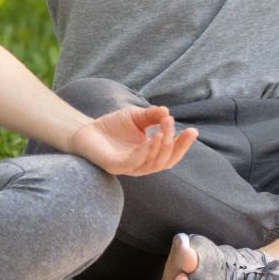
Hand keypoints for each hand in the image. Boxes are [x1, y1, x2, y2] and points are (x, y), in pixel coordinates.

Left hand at [67, 105, 198, 177]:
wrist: (85, 129)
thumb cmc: (112, 126)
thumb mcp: (136, 117)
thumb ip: (152, 116)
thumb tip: (167, 112)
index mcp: (148, 156)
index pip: (170, 155)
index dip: (182, 145)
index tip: (193, 131)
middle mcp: (140, 165)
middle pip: (164, 162)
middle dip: (174, 146)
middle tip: (176, 126)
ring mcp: (127, 167)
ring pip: (151, 165)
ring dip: (160, 149)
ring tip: (164, 132)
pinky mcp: (113, 166)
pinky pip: (132, 163)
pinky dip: (143, 153)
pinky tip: (150, 140)